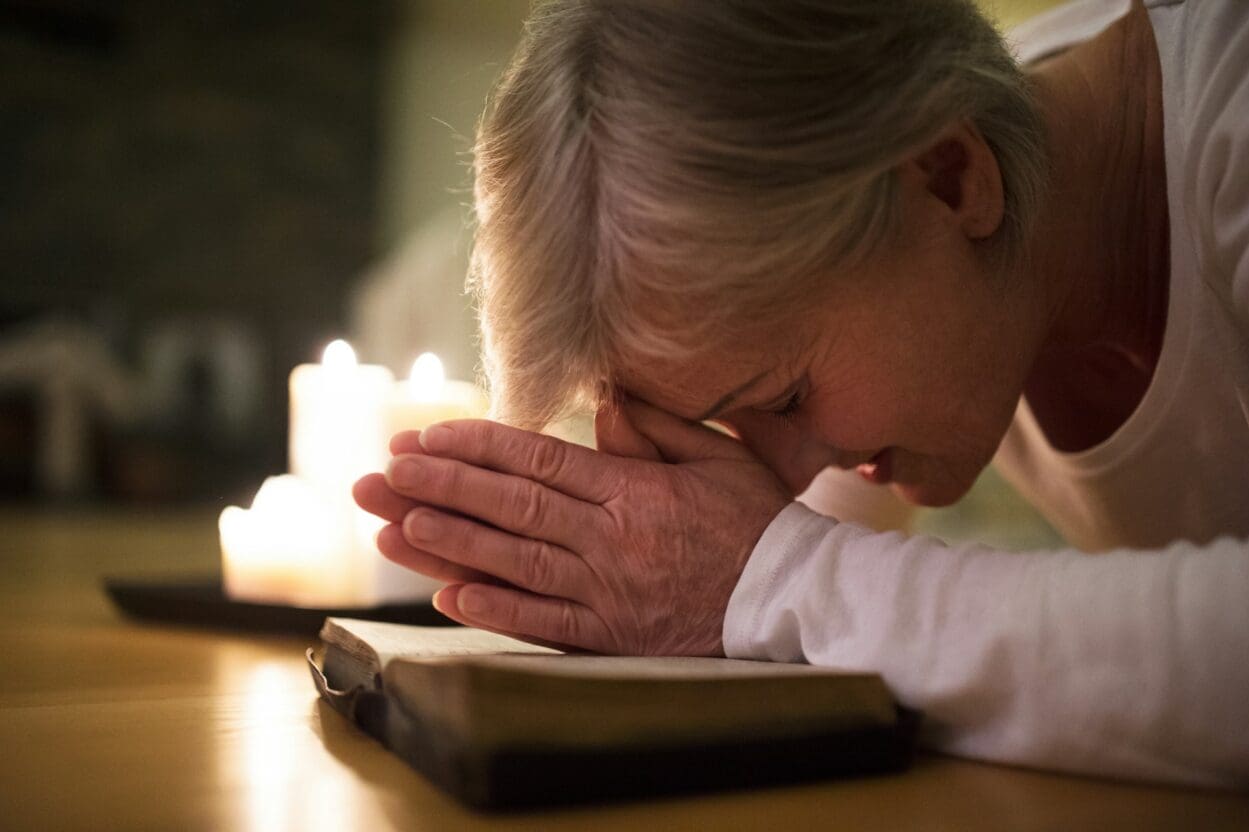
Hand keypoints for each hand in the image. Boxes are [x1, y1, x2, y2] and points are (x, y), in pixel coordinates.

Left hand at [352, 400, 790, 655]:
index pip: (538, 460)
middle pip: (510, 507)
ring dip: (449, 545)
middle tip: (380, 476)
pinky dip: (495, 610)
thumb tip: (601, 401)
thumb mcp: (719, 456)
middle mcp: (609, 538)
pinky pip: (544, 623)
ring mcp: (607, 589)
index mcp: (632, 489)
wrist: (791, 598)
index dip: (475, 448)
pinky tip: (447, 597)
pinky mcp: (612, 633)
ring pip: (514, 562)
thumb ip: (658, 427)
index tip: (425, 438)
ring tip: (391, 529)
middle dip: (439, 488)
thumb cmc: (758, 521)